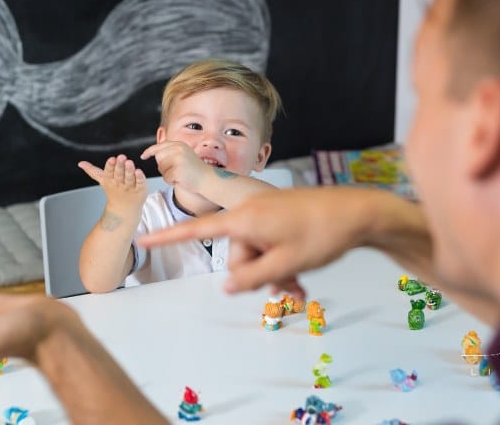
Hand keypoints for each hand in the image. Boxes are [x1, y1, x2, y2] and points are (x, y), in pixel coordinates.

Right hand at [79, 155, 147, 210]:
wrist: (124, 209)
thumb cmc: (114, 191)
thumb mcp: (103, 180)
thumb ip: (92, 171)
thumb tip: (81, 163)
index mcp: (110, 180)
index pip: (109, 172)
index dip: (110, 166)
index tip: (112, 159)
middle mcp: (120, 183)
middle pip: (119, 174)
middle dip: (120, 166)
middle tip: (121, 157)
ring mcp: (130, 187)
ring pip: (130, 178)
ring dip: (129, 170)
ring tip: (129, 162)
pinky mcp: (140, 189)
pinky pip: (140, 183)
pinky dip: (140, 178)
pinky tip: (139, 171)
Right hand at [138, 187, 376, 295]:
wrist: (358, 212)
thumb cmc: (321, 234)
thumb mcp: (285, 263)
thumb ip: (252, 277)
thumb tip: (226, 286)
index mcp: (245, 218)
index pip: (198, 228)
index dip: (168, 236)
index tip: (141, 238)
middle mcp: (250, 211)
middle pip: (235, 253)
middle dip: (256, 274)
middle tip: (286, 288)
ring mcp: (266, 213)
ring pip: (254, 253)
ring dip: (272, 272)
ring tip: (298, 286)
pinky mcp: (279, 216)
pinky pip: (268, 244)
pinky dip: (279, 262)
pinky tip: (299, 280)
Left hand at [140, 141, 209, 192]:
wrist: (208, 179)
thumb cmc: (195, 170)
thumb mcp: (184, 155)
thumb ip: (171, 152)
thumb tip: (155, 152)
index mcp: (180, 144)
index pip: (159, 146)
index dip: (150, 151)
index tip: (143, 156)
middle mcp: (179, 149)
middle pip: (158, 158)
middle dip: (163, 166)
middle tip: (175, 170)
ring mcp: (178, 159)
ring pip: (161, 168)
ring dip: (167, 174)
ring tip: (180, 174)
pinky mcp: (178, 170)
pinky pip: (166, 178)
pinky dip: (171, 181)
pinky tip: (181, 180)